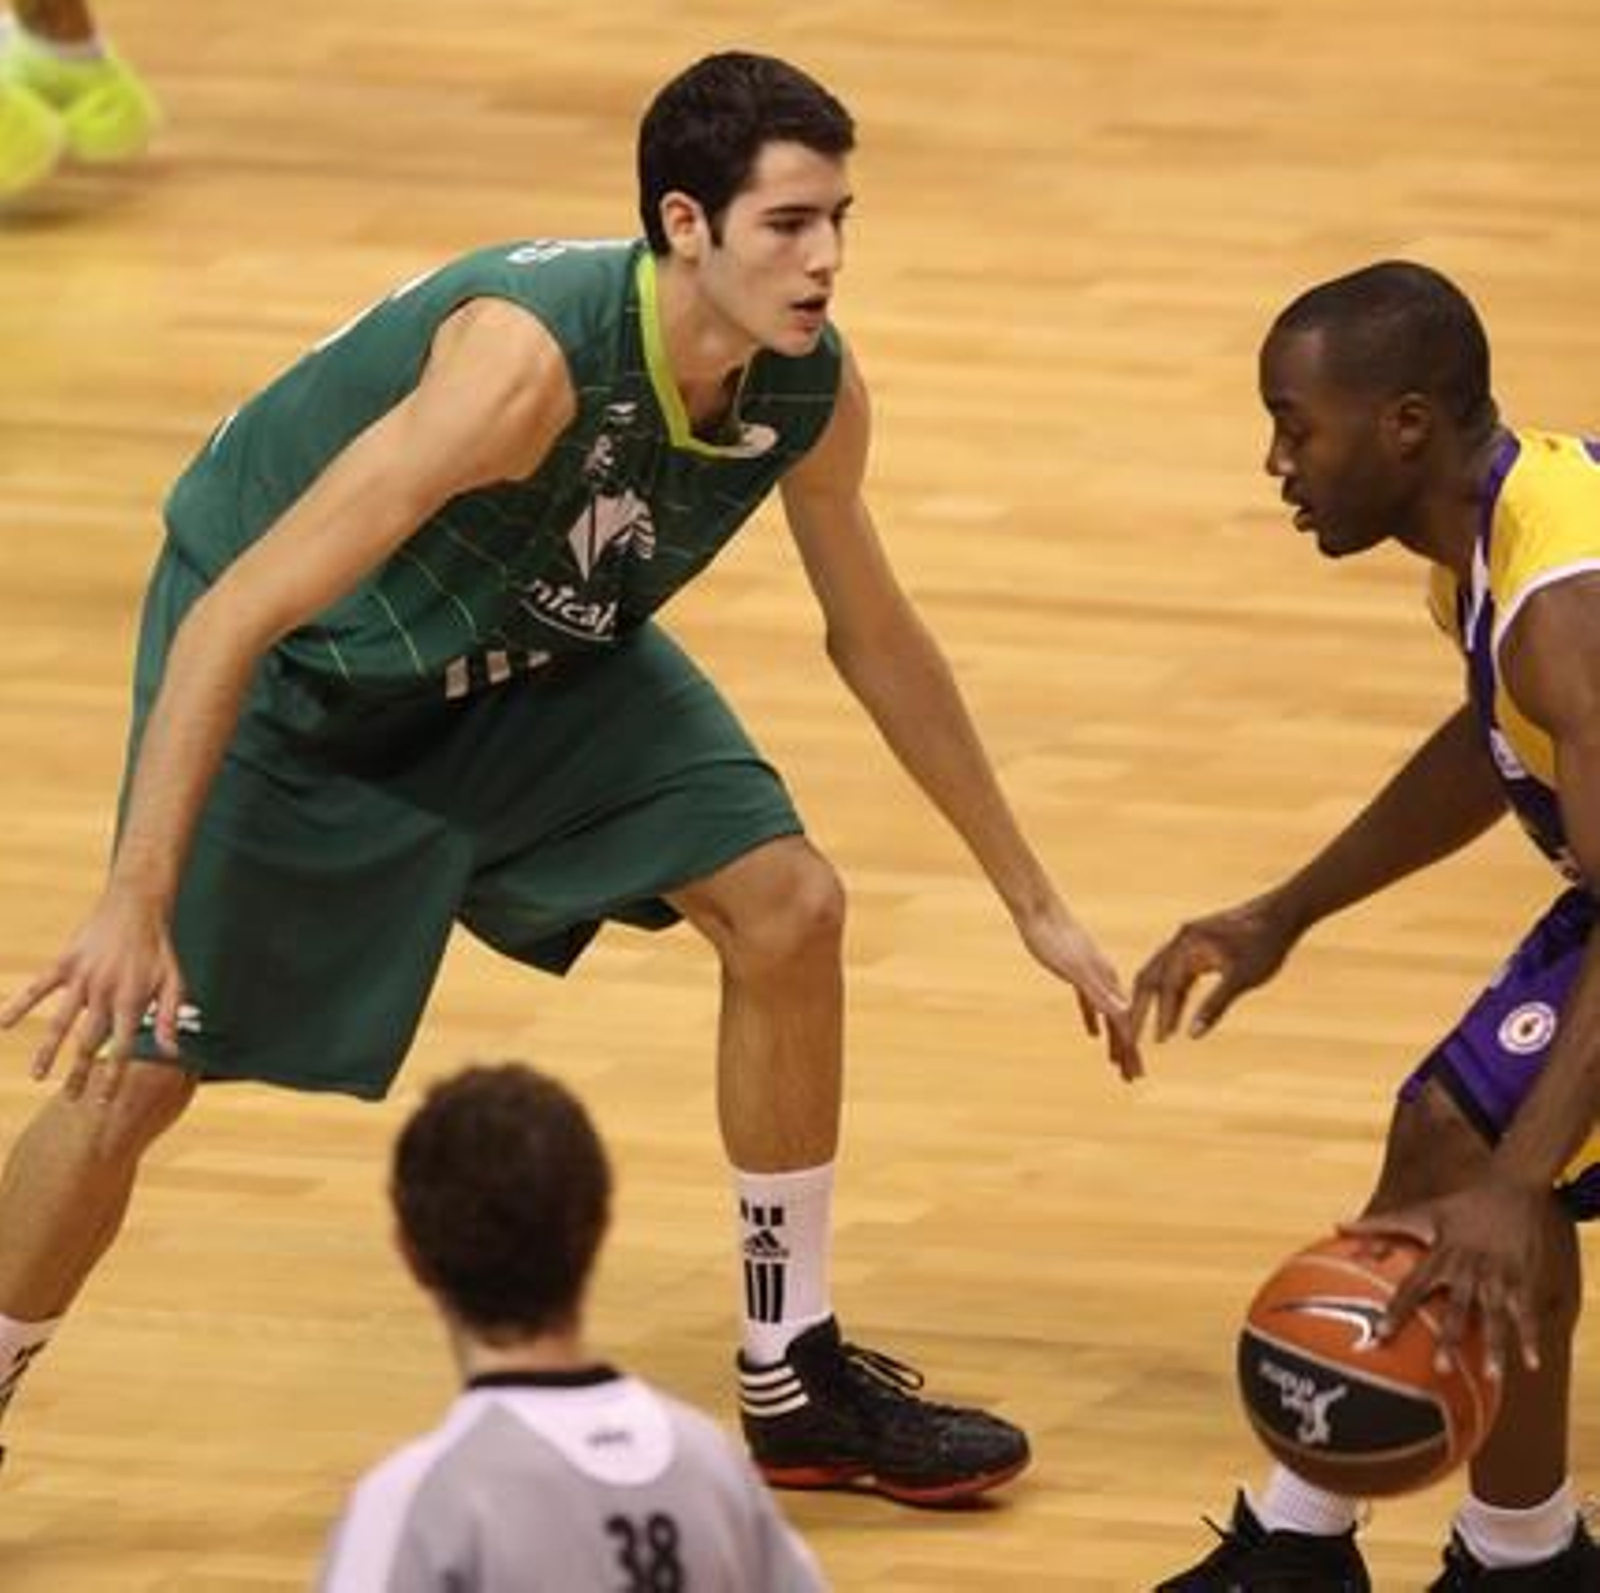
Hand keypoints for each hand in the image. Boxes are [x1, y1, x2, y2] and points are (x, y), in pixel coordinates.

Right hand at [0, 885, 185, 1102]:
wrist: (136, 907)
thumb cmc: (157, 949)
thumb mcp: (174, 981)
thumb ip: (170, 1017)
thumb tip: (173, 1053)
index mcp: (133, 1001)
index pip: (122, 1048)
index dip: (112, 1078)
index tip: (103, 1104)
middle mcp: (105, 993)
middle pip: (89, 1042)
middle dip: (80, 1073)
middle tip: (70, 1100)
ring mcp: (82, 978)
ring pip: (61, 1022)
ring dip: (48, 1051)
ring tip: (38, 1077)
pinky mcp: (64, 964)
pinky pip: (38, 988)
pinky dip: (19, 1005)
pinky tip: (3, 1024)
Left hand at [1016, 900, 1140, 1079]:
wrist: (1038, 909)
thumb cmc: (1053, 938)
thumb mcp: (1075, 969)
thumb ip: (1098, 992)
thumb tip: (1123, 1015)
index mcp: (1108, 981)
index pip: (1124, 1024)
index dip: (1130, 1051)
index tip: (1136, 1075)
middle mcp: (1106, 979)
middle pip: (1121, 1022)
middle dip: (1128, 1051)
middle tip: (1133, 1078)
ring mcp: (1092, 975)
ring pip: (1108, 1015)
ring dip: (1114, 1040)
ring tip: (1117, 1063)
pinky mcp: (1076, 972)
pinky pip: (1090, 1003)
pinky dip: (1093, 1020)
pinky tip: (1092, 1034)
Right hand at [1132, 892, 1299, 1043]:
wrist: (1283, 913)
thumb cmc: (1265, 942)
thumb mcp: (1242, 977)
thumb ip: (1215, 1006)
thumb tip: (1193, 1035)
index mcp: (1186, 943)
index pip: (1167, 984)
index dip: (1162, 1014)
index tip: (1159, 1041)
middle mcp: (1181, 940)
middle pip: (1150, 977)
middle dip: (1141, 1007)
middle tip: (1132, 1036)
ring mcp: (1188, 942)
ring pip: (1162, 976)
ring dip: (1156, 1002)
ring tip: (1151, 1031)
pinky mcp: (1199, 947)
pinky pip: (1178, 973)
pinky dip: (1174, 994)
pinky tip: (1175, 1013)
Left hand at [1341, 1178, 1550, 1379]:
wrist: (1508, 1190)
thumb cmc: (1456, 1206)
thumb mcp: (1417, 1212)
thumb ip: (1377, 1224)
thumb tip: (1336, 1226)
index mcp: (1440, 1255)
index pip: (1413, 1287)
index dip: (1397, 1310)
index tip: (1382, 1334)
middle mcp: (1467, 1268)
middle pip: (1457, 1307)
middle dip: (1449, 1337)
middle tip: (1439, 1368)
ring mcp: (1497, 1276)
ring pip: (1495, 1316)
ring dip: (1494, 1346)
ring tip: (1493, 1378)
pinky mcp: (1522, 1280)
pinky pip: (1526, 1313)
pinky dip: (1529, 1338)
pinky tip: (1531, 1365)